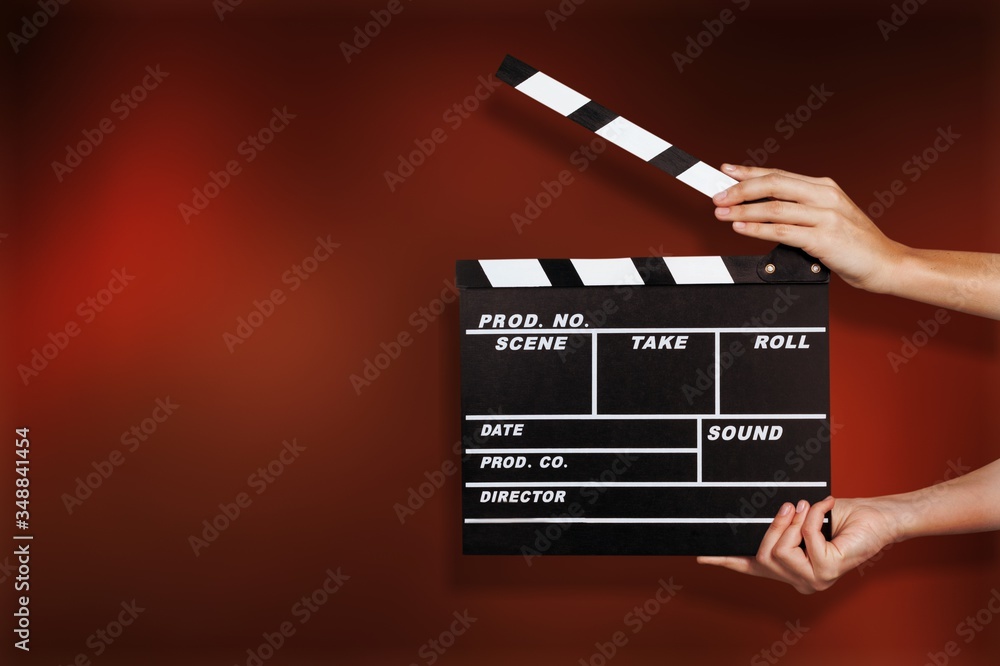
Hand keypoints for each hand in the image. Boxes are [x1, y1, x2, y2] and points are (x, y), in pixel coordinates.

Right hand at [697, 496, 897, 593]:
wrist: (878, 517)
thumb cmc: (844, 516)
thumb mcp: (802, 519)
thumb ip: (781, 524)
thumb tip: (760, 513)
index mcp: (790, 568)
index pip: (752, 567)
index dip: (725, 561)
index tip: (701, 556)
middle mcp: (800, 580)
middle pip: (763, 557)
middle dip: (775, 527)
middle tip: (790, 505)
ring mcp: (814, 579)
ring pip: (780, 551)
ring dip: (795, 522)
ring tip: (809, 508)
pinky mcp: (827, 570)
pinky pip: (805, 537)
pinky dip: (814, 516)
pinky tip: (826, 508)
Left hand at [712, 164, 904, 293]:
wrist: (885, 263)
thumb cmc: (854, 244)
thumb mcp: (829, 217)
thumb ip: (800, 210)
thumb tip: (762, 208)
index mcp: (824, 187)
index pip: (778, 174)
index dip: (749, 172)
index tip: (725, 171)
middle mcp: (824, 196)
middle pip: (773, 184)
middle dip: (740, 189)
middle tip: (717, 196)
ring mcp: (826, 216)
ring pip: (774, 207)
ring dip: (743, 210)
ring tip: (722, 213)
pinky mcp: (825, 238)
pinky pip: (783, 231)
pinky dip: (758, 229)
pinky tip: (742, 227)